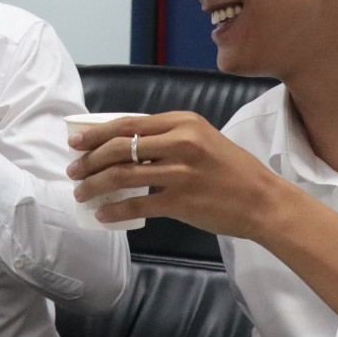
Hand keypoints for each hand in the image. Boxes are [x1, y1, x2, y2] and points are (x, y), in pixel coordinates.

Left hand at [66, 111, 294, 241]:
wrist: (263, 200)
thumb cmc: (232, 170)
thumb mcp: (202, 139)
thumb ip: (168, 138)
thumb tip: (124, 146)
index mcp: (183, 122)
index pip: (128, 124)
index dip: (96, 134)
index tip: (75, 143)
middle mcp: (180, 142)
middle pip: (119, 147)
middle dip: (89, 160)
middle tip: (73, 171)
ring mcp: (181, 172)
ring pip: (123, 175)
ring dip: (95, 185)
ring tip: (82, 193)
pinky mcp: (182, 200)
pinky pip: (138, 205)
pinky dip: (115, 210)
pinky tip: (103, 214)